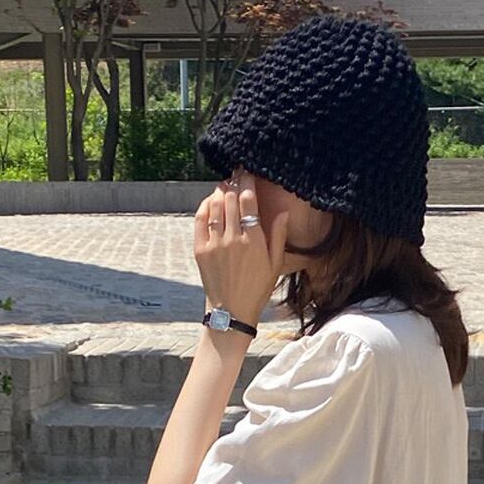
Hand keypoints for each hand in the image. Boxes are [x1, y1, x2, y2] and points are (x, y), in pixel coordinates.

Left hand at [194, 168, 289, 325]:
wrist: (231, 310)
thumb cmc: (257, 288)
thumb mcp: (275, 264)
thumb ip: (278, 236)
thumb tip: (283, 212)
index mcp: (254, 240)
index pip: (249, 200)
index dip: (247, 182)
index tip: (248, 172)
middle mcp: (233, 238)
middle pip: (231, 199)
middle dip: (234, 182)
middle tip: (236, 172)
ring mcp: (214, 243)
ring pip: (215, 206)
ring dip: (220, 191)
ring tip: (225, 185)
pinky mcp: (201, 249)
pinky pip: (201, 219)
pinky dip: (205, 206)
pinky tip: (211, 201)